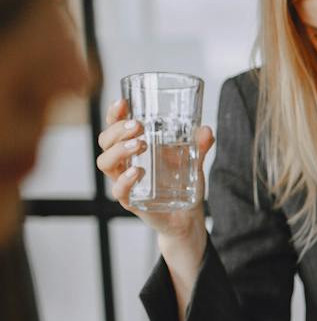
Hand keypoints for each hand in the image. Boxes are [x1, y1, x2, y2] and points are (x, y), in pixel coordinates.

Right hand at [95, 99, 211, 247]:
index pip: (114, 129)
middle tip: (137, 125)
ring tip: (140, 144)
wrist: (187, 218)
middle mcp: (124, 165)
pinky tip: (137, 172)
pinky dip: (125, 180)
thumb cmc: (182, 185)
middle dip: (117, 130)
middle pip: (105, 143)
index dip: (113, 115)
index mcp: (133, 151)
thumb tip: (206, 129)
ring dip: (119, 150)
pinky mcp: (131, 202)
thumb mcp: (193, 162)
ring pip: (105, 164)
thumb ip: (199, 147)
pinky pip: (119, 191)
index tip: (122, 102)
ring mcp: (125, 183)